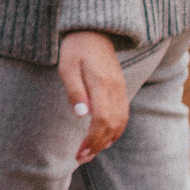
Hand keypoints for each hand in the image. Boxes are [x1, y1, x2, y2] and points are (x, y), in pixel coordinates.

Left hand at [58, 30, 128, 163]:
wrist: (94, 31)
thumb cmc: (76, 48)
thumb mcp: (67, 66)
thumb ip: (74, 90)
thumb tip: (82, 116)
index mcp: (101, 84)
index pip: (102, 120)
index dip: (93, 139)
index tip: (80, 152)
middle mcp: (115, 89)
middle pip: (112, 126)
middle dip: (98, 145)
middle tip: (81, 158)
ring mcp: (121, 90)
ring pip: (120, 123)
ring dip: (107, 140)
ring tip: (91, 152)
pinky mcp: (120, 89)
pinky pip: (123, 115)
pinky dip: (116, 130)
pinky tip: (105, 138)